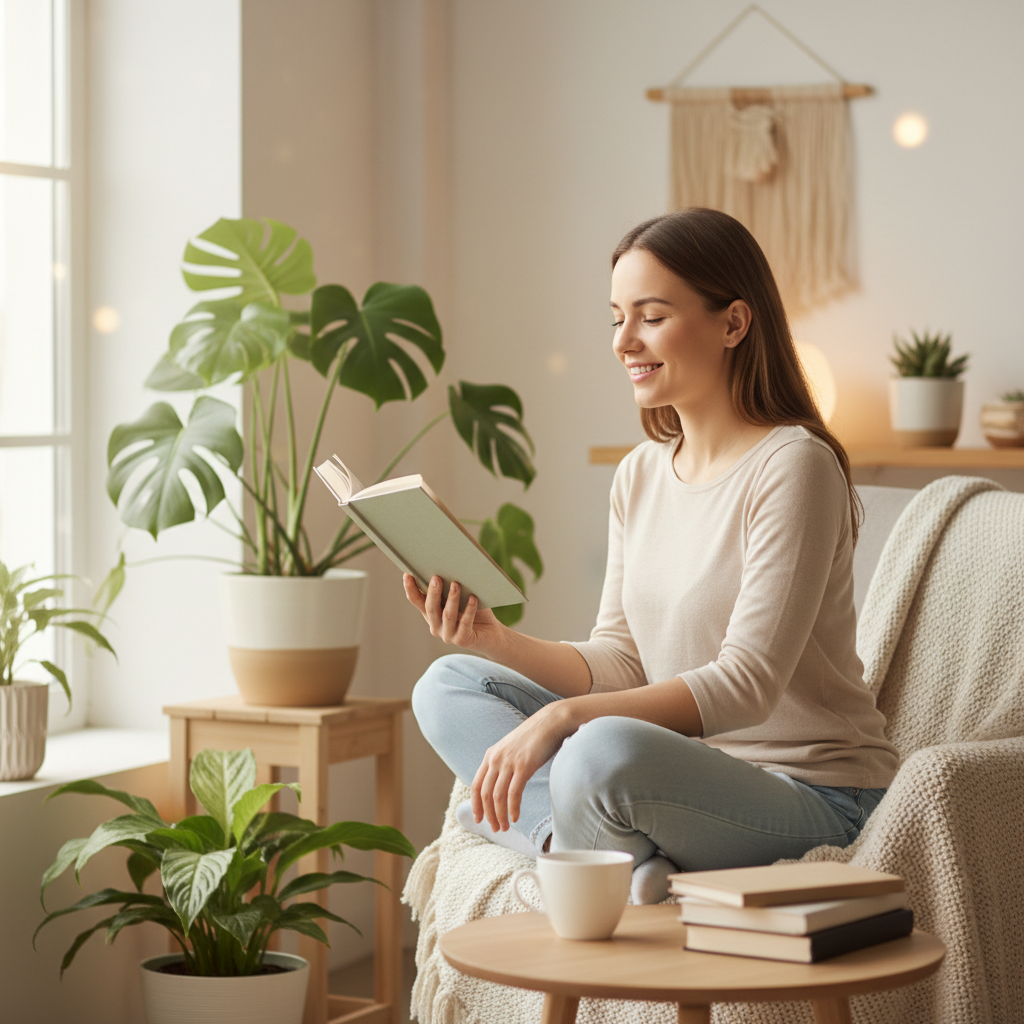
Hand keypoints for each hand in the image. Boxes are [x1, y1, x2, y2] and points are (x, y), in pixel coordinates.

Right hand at [403, 574, 504, 650]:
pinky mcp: (463, 640)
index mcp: (432, 615)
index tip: (407, 574)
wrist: (492, 634)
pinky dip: (469, 610)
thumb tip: (449, 565)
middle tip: (436, 577)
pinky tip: (473, 598)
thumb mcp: (461, 598)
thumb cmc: (475, 611)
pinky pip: (465, 623)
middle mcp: (436, 626)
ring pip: (448, 615)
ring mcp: (449, 635)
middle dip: (432, 592)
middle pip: (431, 608)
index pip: (417, 601)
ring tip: (456, 584)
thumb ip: (451, 587)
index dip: (411, 589)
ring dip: (452, 599)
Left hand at [471, 702, 572, 832]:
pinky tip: (516, 817)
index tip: (479, 819)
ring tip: (505, 827)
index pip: (476, 785)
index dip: (476, 805)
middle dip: (488, 815)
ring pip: (497, 797)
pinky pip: (513, 793)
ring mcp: (509, 762)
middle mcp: (496, 759)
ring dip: (500, 815)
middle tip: (496, 828)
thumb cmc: (534, 737)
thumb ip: (503, 763)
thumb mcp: (512, 749)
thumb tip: (501, 783)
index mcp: (490, 755)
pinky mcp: (523, 766)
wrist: (551, 722)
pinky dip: (513, 809)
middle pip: (485, 794)